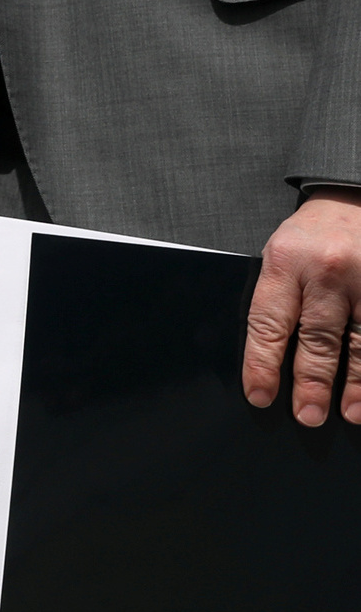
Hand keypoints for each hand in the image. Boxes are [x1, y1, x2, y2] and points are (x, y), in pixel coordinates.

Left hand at [244, 187, 360, 426]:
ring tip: (350, 413)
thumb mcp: (281, 254)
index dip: (262, 364)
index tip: (260, 396)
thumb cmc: (311, 235)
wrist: (352, 194)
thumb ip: (277, 298)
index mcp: (285, 262)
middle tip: (308, 416)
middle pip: (318, 338)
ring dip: (356, 383)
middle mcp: (326, 272)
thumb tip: (269, 356)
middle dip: (312, 383)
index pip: (268, 322)